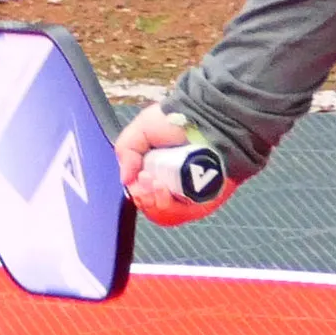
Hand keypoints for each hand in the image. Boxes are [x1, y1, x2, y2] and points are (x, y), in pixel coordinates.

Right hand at [121, 105, 236, 224]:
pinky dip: (169, 206)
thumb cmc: (181, 119)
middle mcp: (173, 186)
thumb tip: (125, 180)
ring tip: (157, 182)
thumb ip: (126, 151)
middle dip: (143, 196)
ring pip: (163, 215)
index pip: (141, 195)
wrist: (210, 118)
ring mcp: (188, 196)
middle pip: (150, 208)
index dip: (136, 191)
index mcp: (157, 171)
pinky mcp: (204, 202)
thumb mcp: (142, 129)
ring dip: (154, 201)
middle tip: (146, 177)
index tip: (137, 177)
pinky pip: (182, 216)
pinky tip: (165, 189)